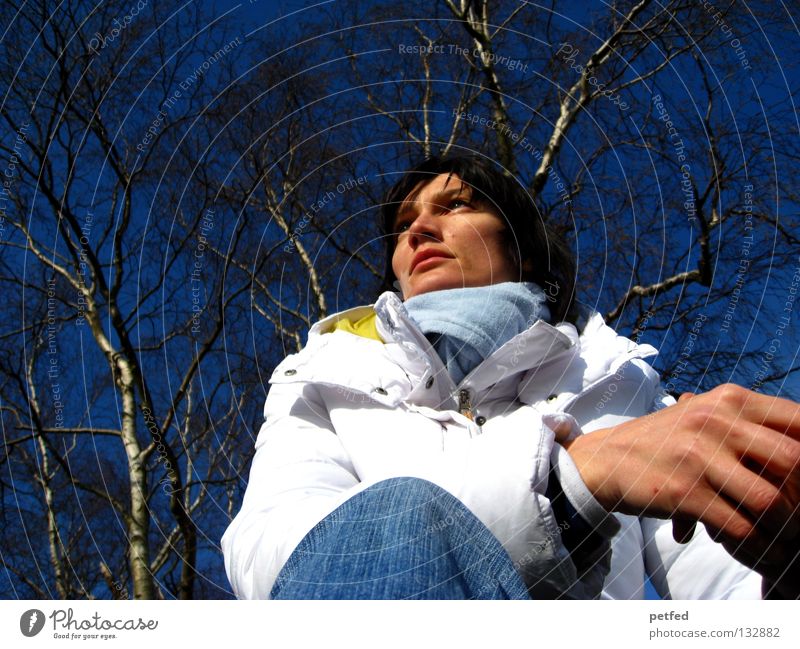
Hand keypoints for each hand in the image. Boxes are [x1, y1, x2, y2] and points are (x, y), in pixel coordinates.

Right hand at [564, 384, 799, 586]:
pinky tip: (751, 547)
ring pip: (771, 501)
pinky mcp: (685, 492)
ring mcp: (700, 456)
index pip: (799, 421)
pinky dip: (753, 545)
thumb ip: (749, 424)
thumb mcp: (705, 416)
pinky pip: (739, 527)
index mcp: (729, 400)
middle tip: (796, 512)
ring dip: (782, 528)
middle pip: (794, 461)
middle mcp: (717, 422)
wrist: (607, 459)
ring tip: (778, 537)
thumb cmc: (665, 442)